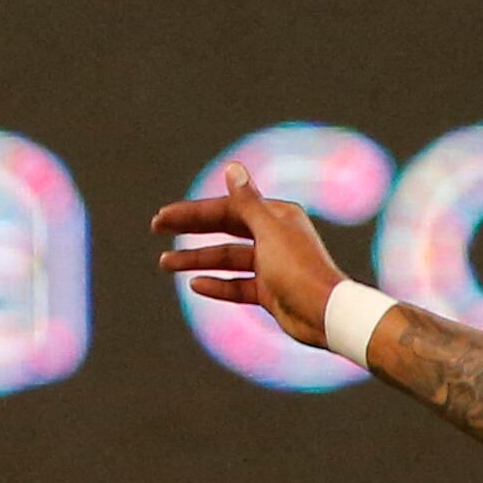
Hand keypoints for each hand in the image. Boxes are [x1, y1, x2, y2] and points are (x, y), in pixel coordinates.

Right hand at [152, 164, 342, 348]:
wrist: (325, 315)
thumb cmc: (298, 270)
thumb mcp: (268, 232)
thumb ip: (246, 202)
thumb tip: (232, 167)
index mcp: (276, 216)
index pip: (226, 209)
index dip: (193, 212)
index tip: (163, 217)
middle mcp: (273, 237)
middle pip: (224, 230)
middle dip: (190, 230)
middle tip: (157, 228)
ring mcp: (271, 265)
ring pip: (226, 259)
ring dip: (196, 260)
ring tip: (164, 263)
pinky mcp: (270, 291)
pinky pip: (237, 284)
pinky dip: (217, 284)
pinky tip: (195, 285)